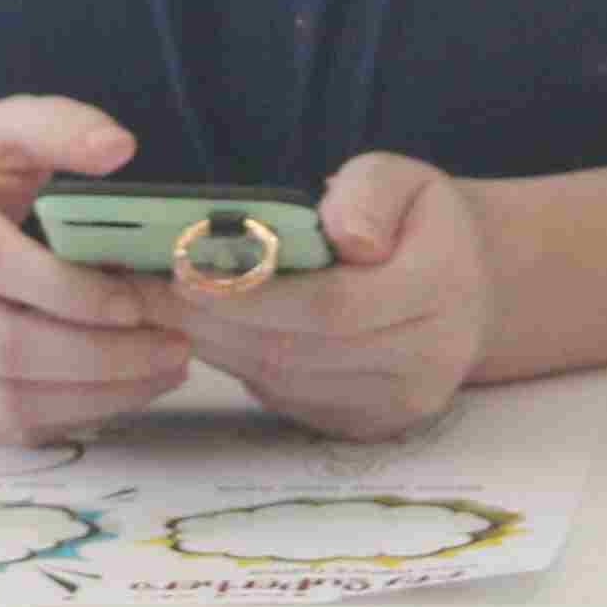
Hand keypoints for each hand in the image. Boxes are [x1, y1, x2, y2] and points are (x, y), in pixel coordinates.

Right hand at [0, 95, 192, 444]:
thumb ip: (59, 127)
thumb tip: (119, 147)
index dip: (63, 288)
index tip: (133, 297)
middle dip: (97, 356)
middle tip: (174, 345)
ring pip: (1, 400)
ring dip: (92, 396)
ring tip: (163, 371)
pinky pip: (0, 426)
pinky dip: (67, 417)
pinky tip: (122, 391)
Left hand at [175, 153, 494, 439]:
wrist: (467, 291)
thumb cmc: (418, 226)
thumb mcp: (405, 181)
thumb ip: (371, 195)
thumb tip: (346, 237)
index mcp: (438, 291)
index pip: (333, 306)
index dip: (253, 294)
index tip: (184, 269)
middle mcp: (423, 361)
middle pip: (298, 350)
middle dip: (212, 320)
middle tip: (140, 290)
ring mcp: (395, 404)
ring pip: (284, 381)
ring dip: (213, 344)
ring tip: (155, 306)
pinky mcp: (366, 426)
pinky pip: (288, 400)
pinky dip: (238, 365)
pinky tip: (201, 331)